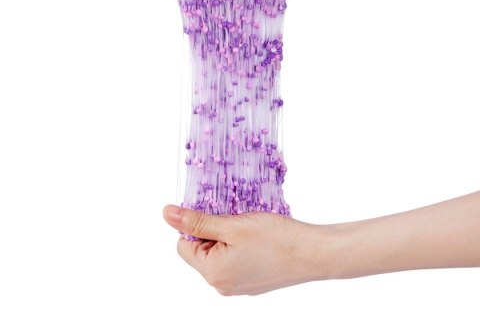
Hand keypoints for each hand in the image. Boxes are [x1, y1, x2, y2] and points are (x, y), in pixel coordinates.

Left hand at [162, 205, 326, 295]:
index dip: (196, 224)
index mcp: (213, 273)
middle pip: (203, 249)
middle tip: (234, 215)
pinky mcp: (254, 280)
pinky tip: (259, 234)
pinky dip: (242, 243)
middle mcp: (223, 284)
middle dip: (214, 228)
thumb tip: (167, 214)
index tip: (214, 210)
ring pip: (221, 252)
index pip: (184, 245)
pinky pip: (237, 258)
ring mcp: (240, 285)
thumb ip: (198, 221)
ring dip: (229, 234)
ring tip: (248, 223)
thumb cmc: (275, 239)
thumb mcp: (232, 225)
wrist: (314, 254)